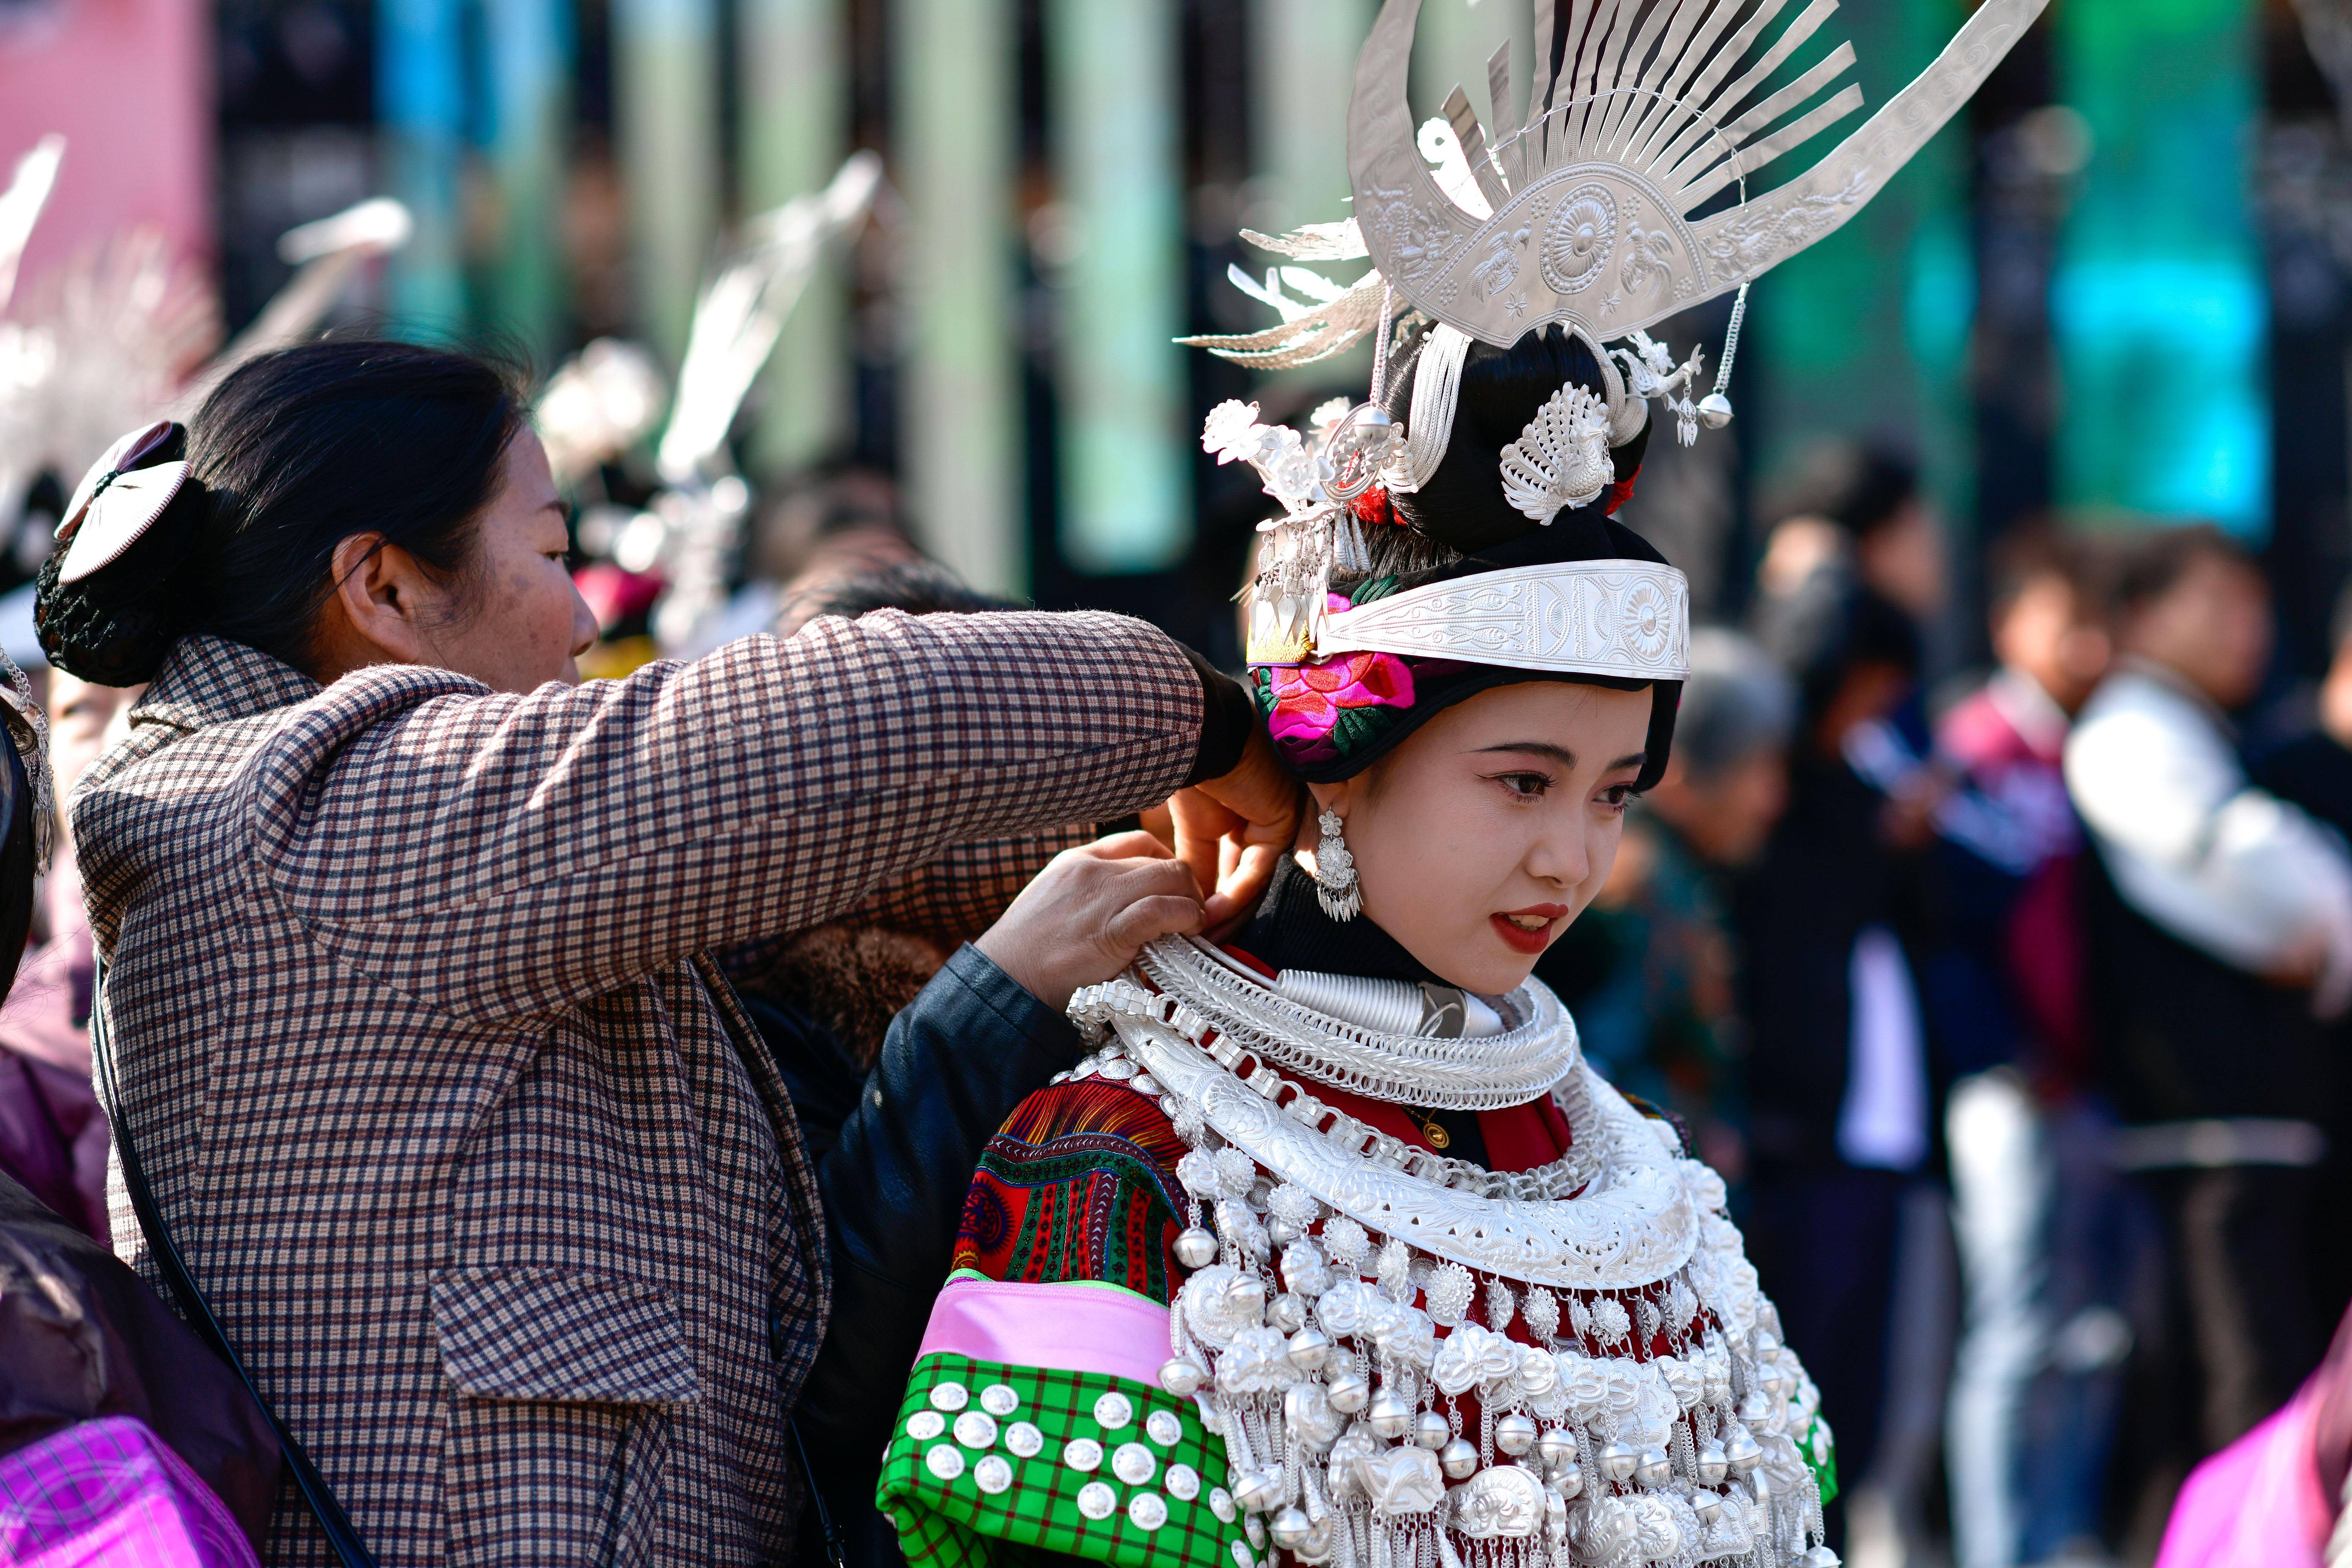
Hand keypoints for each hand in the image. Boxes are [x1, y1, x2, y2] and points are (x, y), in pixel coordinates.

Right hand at [975, 832, 1205, 1010]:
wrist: (1004, 980)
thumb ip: (1090, 896)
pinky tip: (1188, 932)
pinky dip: (1186, 918)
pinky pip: (1164, 910)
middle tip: (1190, 914)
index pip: (1137, 842)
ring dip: (1192, 902)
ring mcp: (1101, 897)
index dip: (1165, 862)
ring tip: (1192, 926)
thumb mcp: (1054, 903)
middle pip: (1162, 860)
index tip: (1172, 889)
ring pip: (1172, 878)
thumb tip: (1129, 908)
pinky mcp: (1111, 929)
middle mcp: (1091, 871)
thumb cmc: (1028, 953)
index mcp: (1076, 861)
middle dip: (1186, 886)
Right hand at [1169, 726, 1300, 932]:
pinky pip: (1257, 870)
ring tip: (1201, 937)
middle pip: (1238, 879)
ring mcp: (1271, 824)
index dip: (1203, 899)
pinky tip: (1209, 915)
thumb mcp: (1188, 828)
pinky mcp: (1279, 825)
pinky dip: (1234, 895)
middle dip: (1217, 913)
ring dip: (1225, 912)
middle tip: (1196, 941)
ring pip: (1250, 881)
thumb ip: (1192, 865)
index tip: (1185, 926)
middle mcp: (1255, 823)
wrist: (1198, 736)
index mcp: (1232, 818)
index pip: (1222, 869)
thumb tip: (1185, 901)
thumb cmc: (1188, 769)